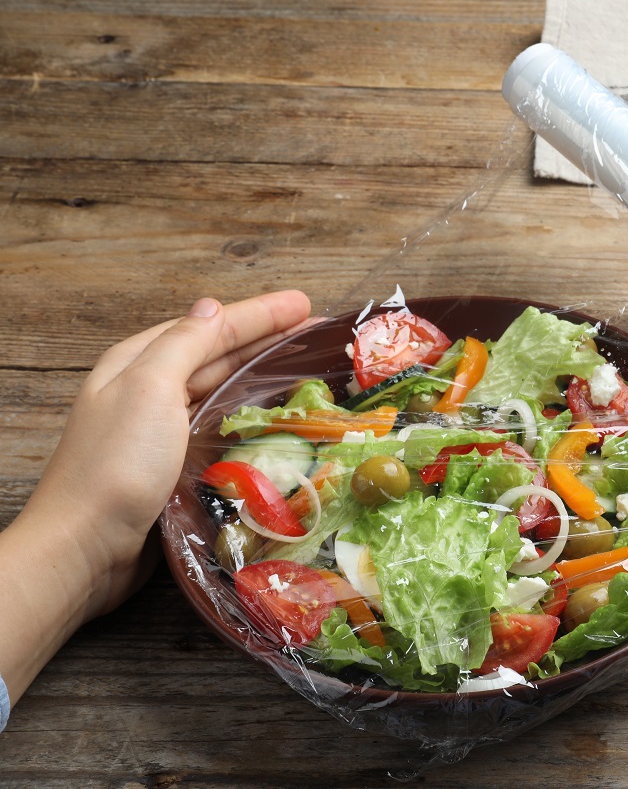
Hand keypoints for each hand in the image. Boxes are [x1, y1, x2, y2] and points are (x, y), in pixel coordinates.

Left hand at [0, 291, 311, 704]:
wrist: (86, 548)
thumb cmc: (116, 465)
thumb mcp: (150, 388)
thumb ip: (183, 345)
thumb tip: (213, 308)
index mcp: (138, 363)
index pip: (211, 326)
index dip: (260, 314)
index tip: (306, 305)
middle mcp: (148, 391)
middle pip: (218, 354)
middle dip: (266, 339)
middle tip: (316, 331)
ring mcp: (161, 430)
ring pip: (221, 389)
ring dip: (261, 375)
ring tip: (303, 366)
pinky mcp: (174, 466)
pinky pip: (220, 426)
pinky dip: (248, 414)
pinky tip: (273, 418)